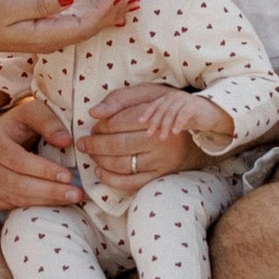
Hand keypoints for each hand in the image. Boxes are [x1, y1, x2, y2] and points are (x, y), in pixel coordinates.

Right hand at [0, 0, 137, 59]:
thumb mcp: (11, 7)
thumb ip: (41, 5)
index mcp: (47, 36)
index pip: (84, 25)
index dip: (104, 11)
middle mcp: (53, 40)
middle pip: (91, 28)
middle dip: (114, 12)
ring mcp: (50, 38)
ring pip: (87, 27)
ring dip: (108, 14)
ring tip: (128, 2)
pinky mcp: (46, 32)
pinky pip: (77, 26)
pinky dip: (94, 16)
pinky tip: (105, 11)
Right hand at [0, 93, 83, 215]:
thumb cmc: (18, 125)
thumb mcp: (31, 113)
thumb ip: (48, 122)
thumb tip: (66, 140)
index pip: (19, 160)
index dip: (44, 170)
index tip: (67, 176)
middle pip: (19, 184)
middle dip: (50, 190)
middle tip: (76, 193)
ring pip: (17, 198)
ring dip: (47, 201)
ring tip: (72, 198)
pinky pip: (15, 206)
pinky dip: (37, 206)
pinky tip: (56, 203)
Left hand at [80, 83, 208, 191]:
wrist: (195, 132)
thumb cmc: (164, 109)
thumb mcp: (146, 95)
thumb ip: (118, 100)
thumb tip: (94, 113)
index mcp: (157, 116)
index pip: (118, 123)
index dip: (100, 126)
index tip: (92, 127)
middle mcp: (161, 141)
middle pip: (117, 145)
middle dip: (94, 145)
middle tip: (83, 143)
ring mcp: (162, 161)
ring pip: (122, 165)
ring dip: (100, 161)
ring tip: (91, 154)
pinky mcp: (161, 176)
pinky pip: (131, 183)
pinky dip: (111, 179)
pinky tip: (100, 171)